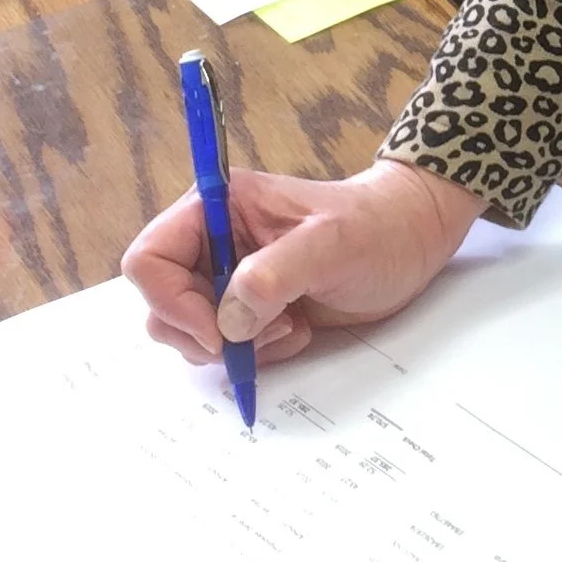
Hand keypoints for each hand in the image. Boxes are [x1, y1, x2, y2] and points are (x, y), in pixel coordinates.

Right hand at [121, 156, 480, 365]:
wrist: (412, 240)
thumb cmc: (377, 227)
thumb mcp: (332, 244)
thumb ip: (276, 273)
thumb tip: (228, 317)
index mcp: (220, 206)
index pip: (149, 258)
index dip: (171, 301)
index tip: (217, 330)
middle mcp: (215, 241)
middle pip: (162, 305)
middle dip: (206, 332)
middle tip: (264, 330)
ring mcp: (230, 276)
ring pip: (189, 332)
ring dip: (234, 347)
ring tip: (287, 326)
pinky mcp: (250, 308)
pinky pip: (224, 348)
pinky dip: (253, 354)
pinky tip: (296, 330)